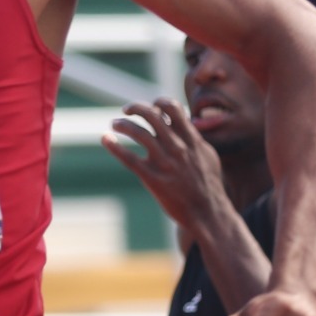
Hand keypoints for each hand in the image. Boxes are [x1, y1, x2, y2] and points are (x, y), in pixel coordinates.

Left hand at [102, 99, 224, 228]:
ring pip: (139, 134)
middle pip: (152, 116)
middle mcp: (177, 147)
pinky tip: (106, 139)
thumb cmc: (209, 185)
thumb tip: (186, 122)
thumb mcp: (208, 156)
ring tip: (115, 123)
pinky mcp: (152, 178)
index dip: (158, 103)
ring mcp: (164, 162)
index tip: (151, 105)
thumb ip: (195, 138)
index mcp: (191, 140)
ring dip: (123, 124)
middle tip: (127, 110)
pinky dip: (114, 146)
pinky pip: (129, 158)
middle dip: (136, 108)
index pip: (173, 109)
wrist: (208, 213)